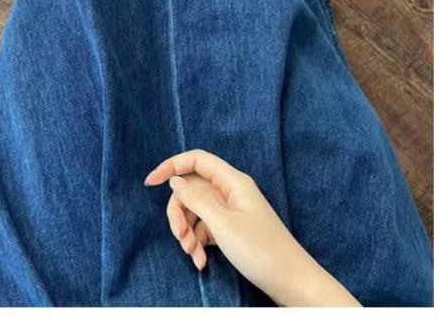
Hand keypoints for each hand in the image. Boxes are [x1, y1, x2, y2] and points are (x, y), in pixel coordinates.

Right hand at [144, 149, 359, 306]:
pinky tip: (201, 262)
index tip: (150, 182)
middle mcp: (229, 191)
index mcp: (231, 181)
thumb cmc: (260, 249)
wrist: (290, 280)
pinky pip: (204, 227)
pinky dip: (198, 242)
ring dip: (187, 231)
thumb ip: (196, 199)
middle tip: (180, 238)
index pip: (196, 160)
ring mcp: (229, 210)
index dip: (171, 165)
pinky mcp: (229, 228)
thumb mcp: (222, 224)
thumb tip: (174, 180)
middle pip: (191, 189)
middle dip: (179, 213)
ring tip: (193, 254)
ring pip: (195, 210)